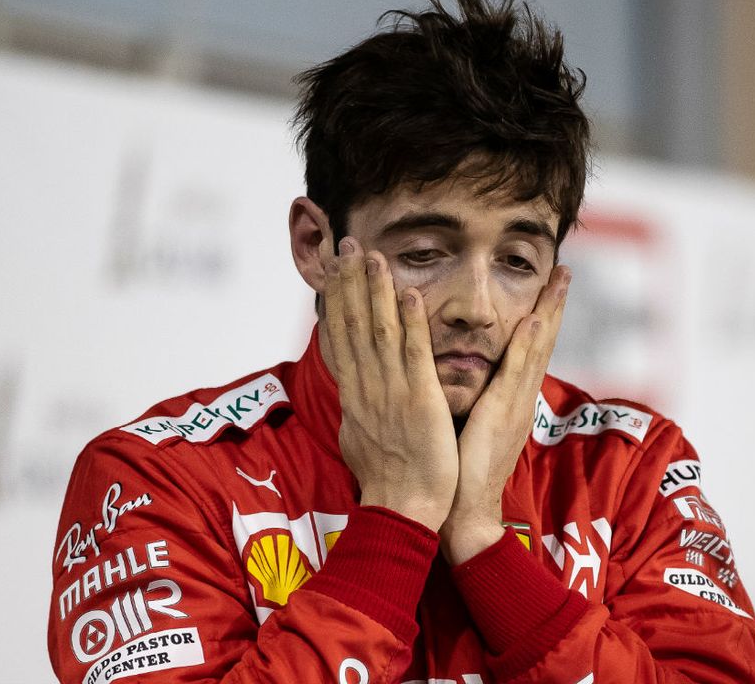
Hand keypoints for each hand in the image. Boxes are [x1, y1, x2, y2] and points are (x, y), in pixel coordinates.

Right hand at [321, 236, 458, 531]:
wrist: (404, 510)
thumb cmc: (388, 481)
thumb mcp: (359, 439)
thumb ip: (358, 411)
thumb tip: (350, 396)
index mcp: (356, 396)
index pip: (342, 338)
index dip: (337, 301)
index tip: (334, 270)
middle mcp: (367, 388)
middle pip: (354, 326)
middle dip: (349, 283)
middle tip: (346, 245)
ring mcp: (392, 393)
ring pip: (380, 332)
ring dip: (375, 291)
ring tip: (372, 256)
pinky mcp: (420, 401)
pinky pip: (414, 355)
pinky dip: (411, 323)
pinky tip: (409, 293)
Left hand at [441, 265, 570, 563]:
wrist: (464, 512)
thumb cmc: (459, 473)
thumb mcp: (471, 427)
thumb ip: (476, 400)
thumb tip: (469, 379)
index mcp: (511, 400)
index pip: (530, 349)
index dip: (542, 316)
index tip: (548, 286)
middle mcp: (519, 398)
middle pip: (542, 342)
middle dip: (554, 305)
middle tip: (565, 270)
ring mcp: (515, 406)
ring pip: (535, 350)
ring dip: (548, 312)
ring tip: (558, 280)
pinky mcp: (502, 415)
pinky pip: (516, 374)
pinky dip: (526, 346)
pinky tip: (532, 320)